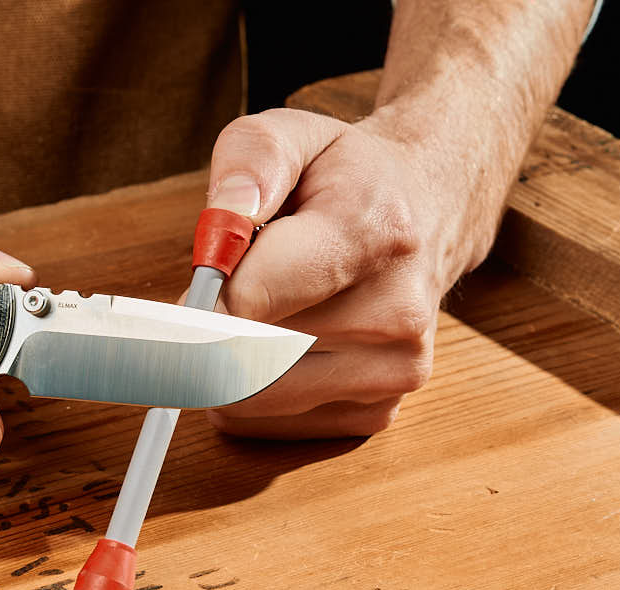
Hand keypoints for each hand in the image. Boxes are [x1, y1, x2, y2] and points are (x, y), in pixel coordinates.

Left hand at [195, 108, 494, 437]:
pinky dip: (252, 391)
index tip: (190, 291)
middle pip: (245, 358)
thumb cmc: (346, 179)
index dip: (202, 300)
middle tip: (221, 297)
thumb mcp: (295, 134)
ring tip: (267, 311)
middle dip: (211, 330)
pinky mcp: (378, 412)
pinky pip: (267, 424)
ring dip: (230, 362)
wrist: (429, 215)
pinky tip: (284, 344)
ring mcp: (393, 371)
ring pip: (248, 400)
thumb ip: (249, 163)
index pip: (254, 301)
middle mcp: (396, 313)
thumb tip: (219, 231)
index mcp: (372, 233)